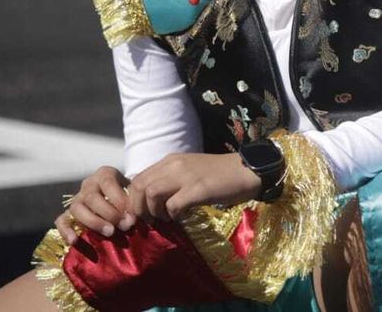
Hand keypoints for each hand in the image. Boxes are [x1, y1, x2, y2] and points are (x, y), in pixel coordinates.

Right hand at [57, 166, 133, 242]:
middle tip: (125, 226)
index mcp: (104, 174)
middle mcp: (88, 184)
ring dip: (94, 222)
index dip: (120, 200)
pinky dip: (66, 231)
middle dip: (110, 214)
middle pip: (92, 197)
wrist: (117, 198)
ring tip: (110, 232)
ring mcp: (76, 198)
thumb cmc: (128, 195)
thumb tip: (141, 217)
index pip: (109, 183)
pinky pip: (61, 221)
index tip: (132, 215)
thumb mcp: (133, 191)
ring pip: (77, 208)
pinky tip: (75, 241)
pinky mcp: (67, 213)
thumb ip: (135, 200)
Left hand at [126, 152, 263, 220]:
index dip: (134, 200)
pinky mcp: (199, 188)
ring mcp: (186, 175)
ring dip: (154, 212)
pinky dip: (173, 215)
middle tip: (149, 220)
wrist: (247, 170)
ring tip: (166, 219)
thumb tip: (149, 203)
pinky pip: (173, 205)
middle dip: (139, 208)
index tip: (141, 214)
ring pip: (152, 194)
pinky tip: (181, 217)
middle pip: (140, 186)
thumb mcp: (189, 171)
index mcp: (170, 160)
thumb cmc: (219, 174)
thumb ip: (169, 181)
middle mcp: (174, 164)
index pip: (138, 178)